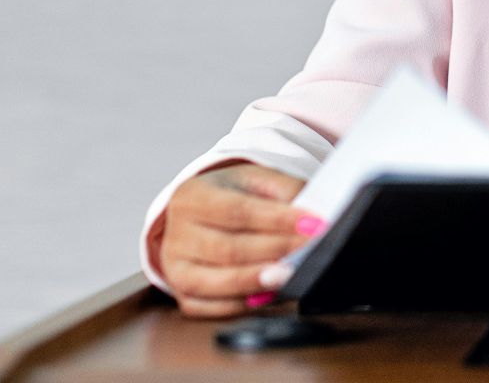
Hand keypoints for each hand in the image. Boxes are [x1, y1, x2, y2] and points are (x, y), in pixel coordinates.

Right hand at [156, 160, 320, 317]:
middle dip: (274, 251)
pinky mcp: (183, 296)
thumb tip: (314, 218)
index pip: (237, 211)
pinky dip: (241, 305)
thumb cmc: (236, 196)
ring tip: (290, 275)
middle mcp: (175, 234)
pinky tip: (269, 295)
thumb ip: (285, 193)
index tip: (313, 225)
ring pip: (215, 282)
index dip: (278, 220)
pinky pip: (210, 308)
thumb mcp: (259, 180)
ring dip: (257, 282)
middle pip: (227, 249)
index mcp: (191, 197)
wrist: (207, 216)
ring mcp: (174, 269)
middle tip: (310, 250)